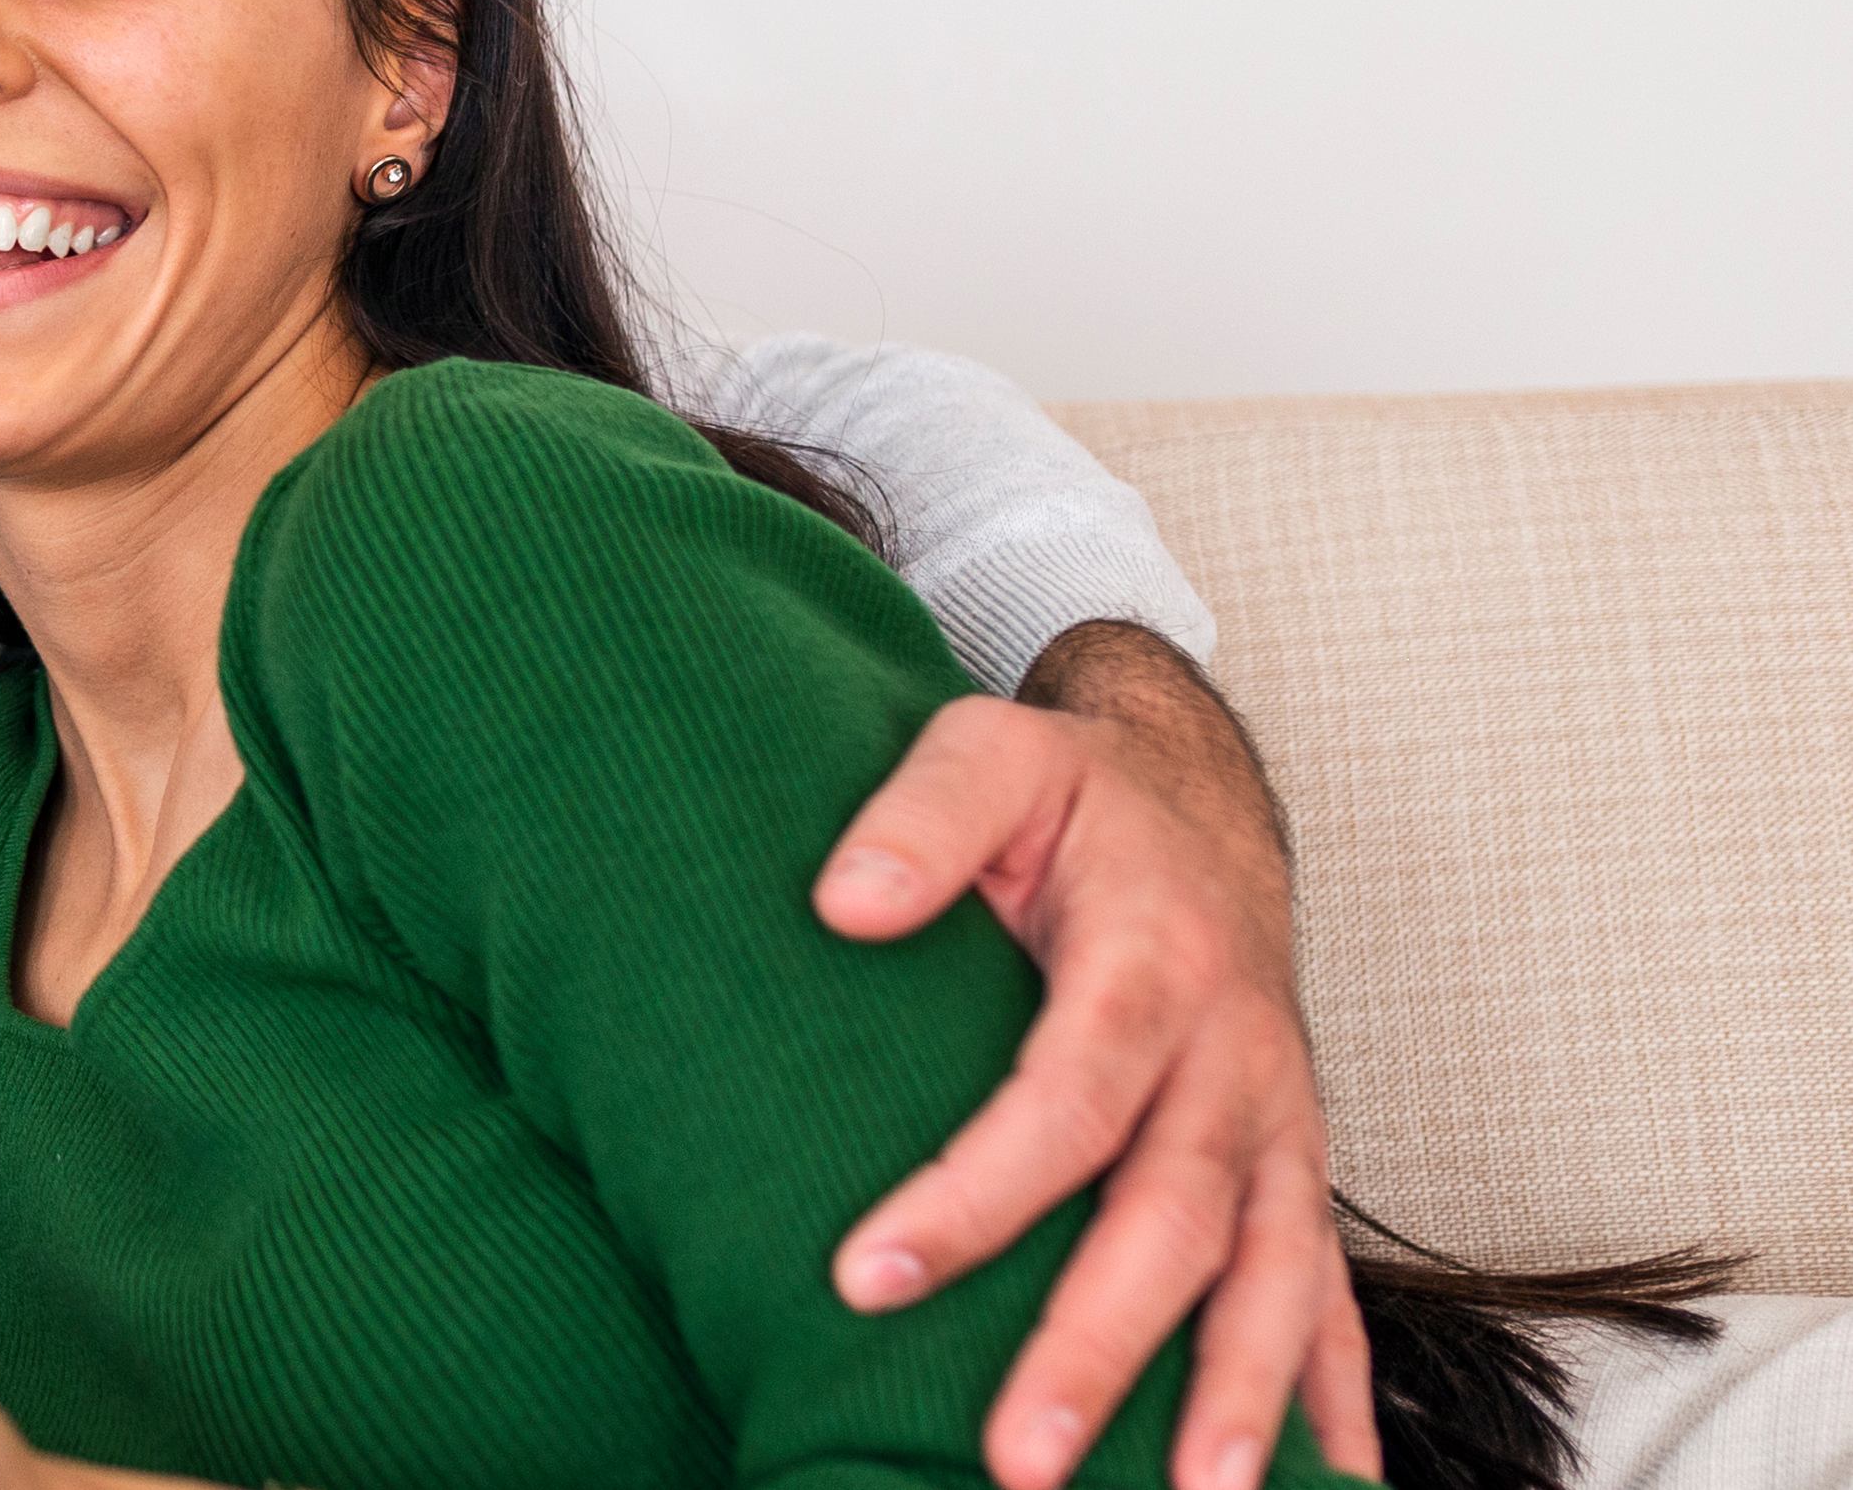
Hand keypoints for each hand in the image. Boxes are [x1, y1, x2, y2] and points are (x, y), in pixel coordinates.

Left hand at [813, 623, 1379, 1489]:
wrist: (1195, 809)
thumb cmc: (1073, 802)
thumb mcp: (989, 754)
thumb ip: (921, 815)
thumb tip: (846, 901)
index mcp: (1153, 963)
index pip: (1067, 1097)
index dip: (979, 1192)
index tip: (870, 1275)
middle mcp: (1235, 1058)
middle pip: (1173, 1219)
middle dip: (1099, 1346)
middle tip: (1016, 1459)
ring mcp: (1278, 1125)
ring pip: (1270, 1277)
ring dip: (1234, 1402)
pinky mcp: (1289, 1171)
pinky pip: (1325, 1297)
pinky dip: (1326, 1396)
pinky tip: (1319, 1487)